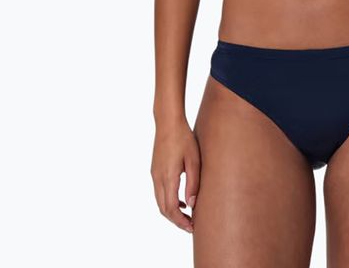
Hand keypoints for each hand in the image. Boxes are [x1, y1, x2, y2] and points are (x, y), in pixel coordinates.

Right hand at [151, 118, 199, 234]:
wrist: (168, 122)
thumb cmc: (183, 138)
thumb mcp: (193, 160)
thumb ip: (193, 183)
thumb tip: (191, 205)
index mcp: (167, 177)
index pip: (171, 209)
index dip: (181, 221)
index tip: (192, 227)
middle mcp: (157, 178)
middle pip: (163, 209)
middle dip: (176, 220)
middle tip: (191, 225)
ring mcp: (154, 174)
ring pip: (160, 202)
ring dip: (172, 211)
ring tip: (187, 215)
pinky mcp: (154, 170)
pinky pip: (159, 192)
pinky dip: (168, 201)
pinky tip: (181, 200)